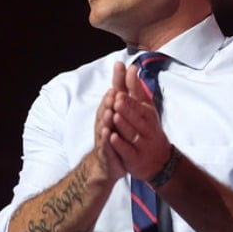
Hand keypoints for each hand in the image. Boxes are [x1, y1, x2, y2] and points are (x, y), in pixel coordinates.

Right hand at [91, 61, 128, 183]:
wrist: (109, 164)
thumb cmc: (115, 134)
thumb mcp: (122, 112)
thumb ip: (125, 91)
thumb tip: (129, 67)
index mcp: (110, 111)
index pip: (114, 94)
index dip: (117, 81)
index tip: (120, 67)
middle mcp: (104, 121)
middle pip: (106, 107)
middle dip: (109, 99)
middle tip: (114, 91)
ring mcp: (103, 136)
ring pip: (104, 125)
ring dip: (106, 117)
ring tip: (110, 110)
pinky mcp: (105, 151)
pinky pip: (105, 144)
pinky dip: (105, 138)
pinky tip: (107, 133)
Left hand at [109, 60, 170, 180]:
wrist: (160, 161)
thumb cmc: (149, 129)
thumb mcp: (145, 108)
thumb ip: (136, 90)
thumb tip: (131, 67)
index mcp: (147, 113)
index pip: (140, 99)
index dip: (132, 89)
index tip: (127, 78)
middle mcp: (146, 127)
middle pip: (136, 116)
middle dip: (127, 107)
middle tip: (118, 98)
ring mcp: (141, 143)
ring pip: (132, 132)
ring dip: (123, 124)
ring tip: (114, 115)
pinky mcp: (134, 158)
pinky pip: (127, 150)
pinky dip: (120, 144)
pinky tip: (112, 137)